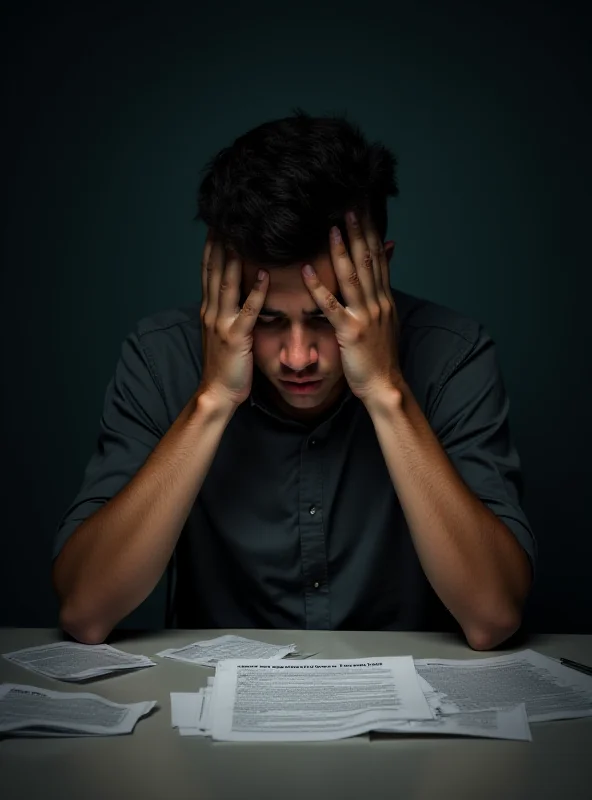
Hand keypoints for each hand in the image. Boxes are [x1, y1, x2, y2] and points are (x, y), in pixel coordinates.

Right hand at [199, 231, 268, 406]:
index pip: (208, 271)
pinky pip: (248, 310)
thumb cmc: (224, 365)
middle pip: (213, 270)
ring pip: (227, 284)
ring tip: (241, 235)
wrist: (217, 392)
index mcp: (208, 310)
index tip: (218, 224)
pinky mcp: (236, 337)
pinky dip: (255, 291)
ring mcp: (222, 324)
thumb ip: (225, 312)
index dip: (212, 246)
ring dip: (233, 258)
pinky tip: (263, 274)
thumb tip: (232, 293)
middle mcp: (212, 312)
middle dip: (218, 242)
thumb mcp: (220, 333)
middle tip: (225, 217)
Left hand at [301, 211, 401, 403]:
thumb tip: (386, 266)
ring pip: (353, 277)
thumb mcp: (387, 320)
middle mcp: (378, 302)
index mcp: (384, 299)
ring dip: (342, 251)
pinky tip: (307, 271)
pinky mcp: (350, 332)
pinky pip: (332, 306)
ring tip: (333, 227)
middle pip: (368, 260)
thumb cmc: (380, 356)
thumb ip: (382, 293)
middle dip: (359, 232)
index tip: (363, 209)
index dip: (370, 232)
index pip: (378, 258)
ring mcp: (365, 316)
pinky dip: (320, 287)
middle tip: (350, 204)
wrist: (385, 385)